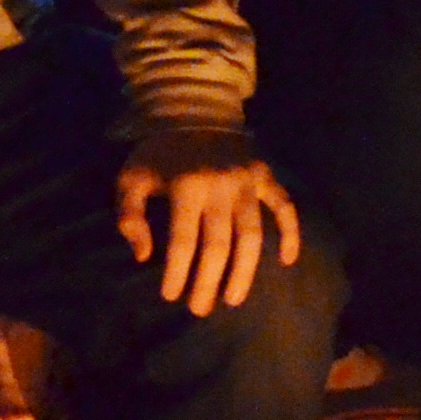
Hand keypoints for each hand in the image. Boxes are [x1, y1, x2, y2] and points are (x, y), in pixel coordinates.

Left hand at [114, 138, 304, 316]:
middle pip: (219, 245)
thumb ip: (129, 215)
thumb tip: (143, 255)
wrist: (194, 109)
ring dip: (245, 270)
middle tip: (201, 309)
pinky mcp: (265, 176)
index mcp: (186, 187)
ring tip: (234, 298)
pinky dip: (290, 233)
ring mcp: (247, 182)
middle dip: (209, 281)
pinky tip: (287, 260)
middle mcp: (220, 187)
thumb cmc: (159, 152)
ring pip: (252, 235)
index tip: (171, 297)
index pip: (184, 241)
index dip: (179, 272)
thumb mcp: (131, 177)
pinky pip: (284, 207)